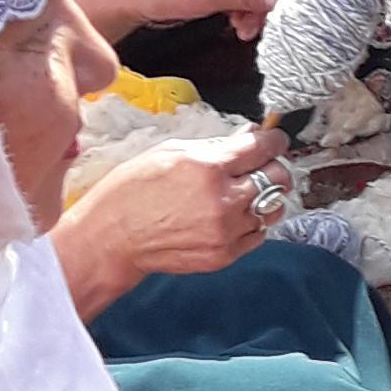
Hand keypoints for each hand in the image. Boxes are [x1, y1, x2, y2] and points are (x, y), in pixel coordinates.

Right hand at [52, 124, 290, 314]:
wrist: (114, 237)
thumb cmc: (132, 192)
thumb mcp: (170, 152)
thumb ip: (215, 145)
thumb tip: (246, 135)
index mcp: (208, 168)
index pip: (262, 148)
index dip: (273, 140)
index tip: (275, 140)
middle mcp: (223, 201)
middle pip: (276, 178)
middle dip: (273, 166)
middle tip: (263, 164)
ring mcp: (226, 231)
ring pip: (273, 208)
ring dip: (267, 196)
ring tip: (248, 192)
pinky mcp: (224, 254)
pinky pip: (259, 234)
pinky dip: (254, 222)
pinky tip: (236, 214)